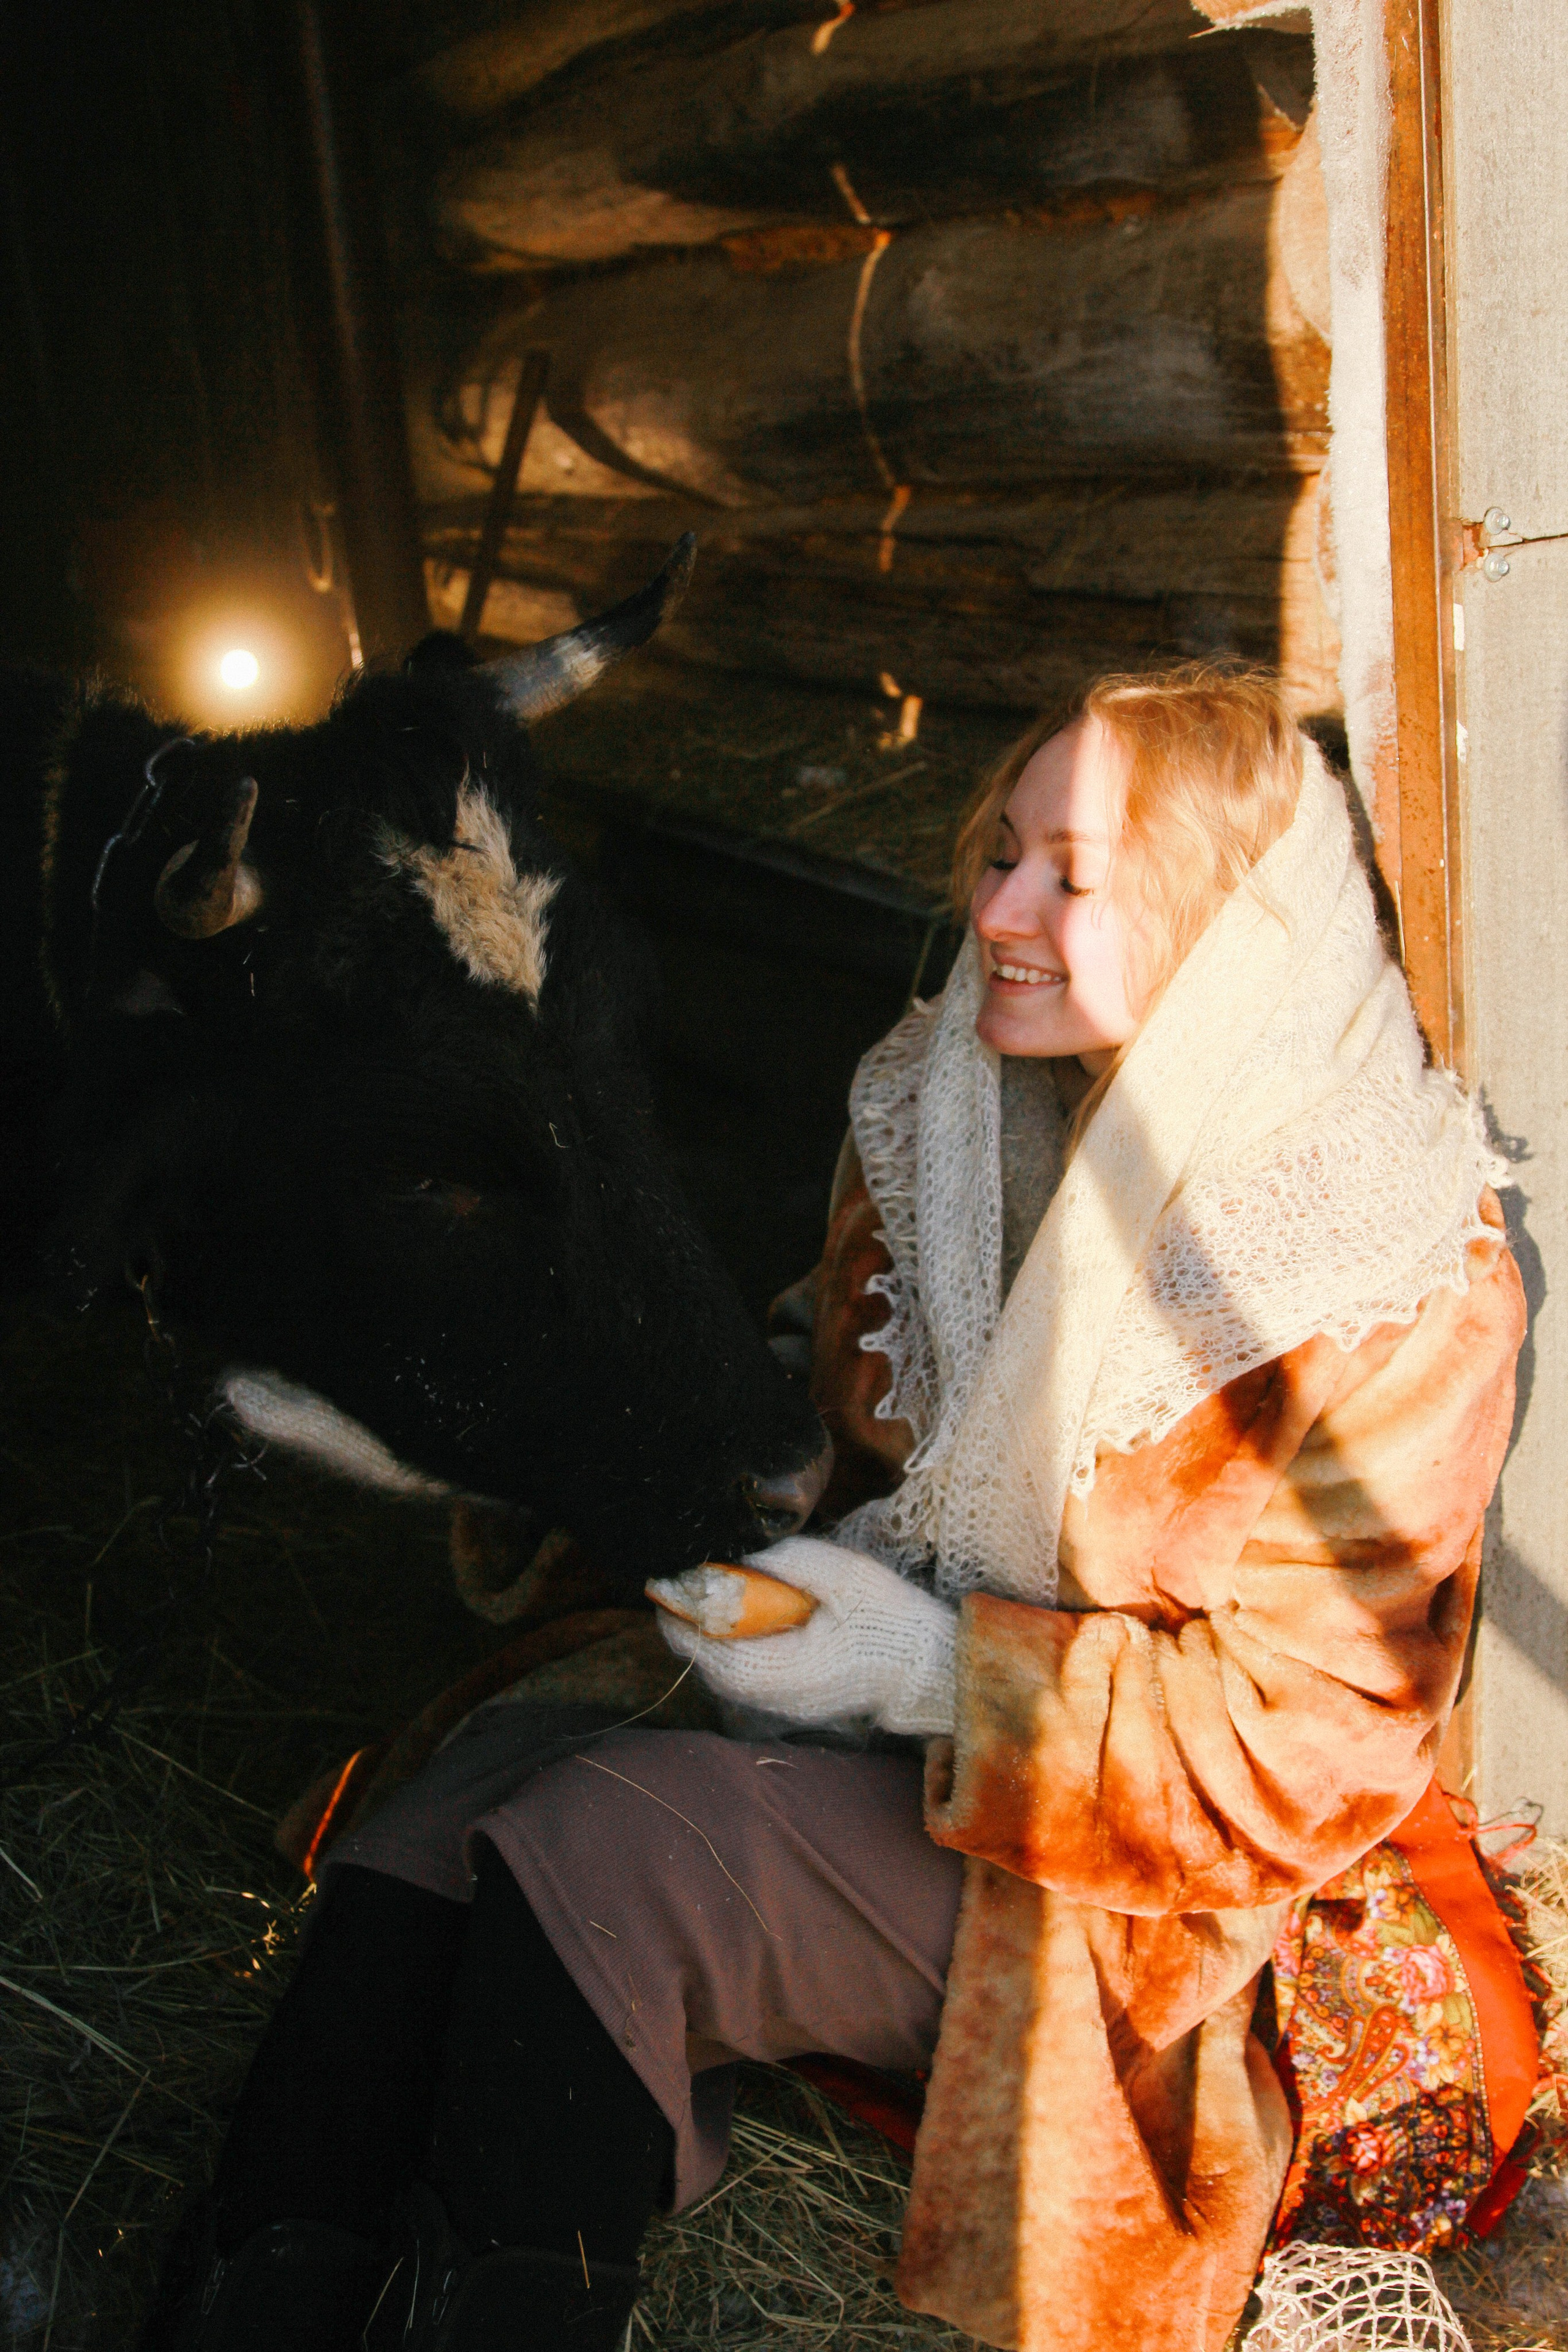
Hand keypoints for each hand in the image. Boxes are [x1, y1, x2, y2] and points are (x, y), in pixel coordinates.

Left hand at [657, 1535, 955, 1736]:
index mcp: (792, 1670)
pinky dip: (732, 1652)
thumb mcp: (844, 1576)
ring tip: (698, 1601)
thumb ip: (790, 1563)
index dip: (686, 1625)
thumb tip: (743, 1556)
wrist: (932, 1665)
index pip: (718, 1656)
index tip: (667, 1592)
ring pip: (730, 1679)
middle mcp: (782, 1698)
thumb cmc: (891, 1619)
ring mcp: (790, 1704)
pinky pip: (750, 1680)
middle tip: (675, 1592)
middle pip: (716, 1672)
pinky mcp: (798, 1701)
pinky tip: (734, 1622)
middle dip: (690, 1632)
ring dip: (709, 1643)